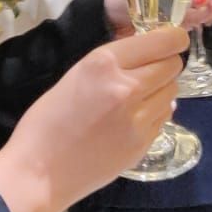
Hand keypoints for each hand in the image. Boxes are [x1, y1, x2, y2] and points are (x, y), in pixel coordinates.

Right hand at [0, 27, 189, 211]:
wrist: (38, 174)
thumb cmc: (46, 122)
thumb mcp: (76, 76)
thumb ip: (114, 64)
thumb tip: (150, 56)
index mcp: (104, 63)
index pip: (162, 40)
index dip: (174, 38)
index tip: (174, 40)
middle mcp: (126, 87)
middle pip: (172, 65)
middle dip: (166, 64)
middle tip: (152, 71)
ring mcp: (137, 119)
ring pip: (172, 92)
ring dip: (162, 90)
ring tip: (139, 99)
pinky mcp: (142, 144)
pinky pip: (163, 118)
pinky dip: (155, 115)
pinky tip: (133, 121)